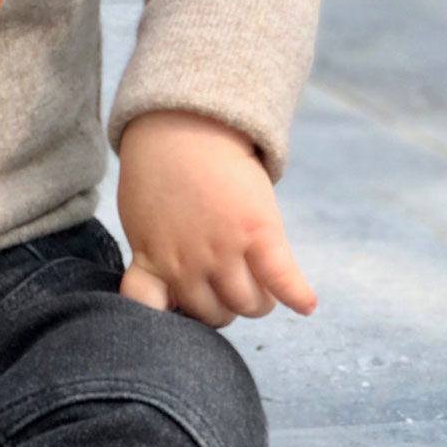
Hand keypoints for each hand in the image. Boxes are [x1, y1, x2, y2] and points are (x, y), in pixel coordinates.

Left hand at [116, 110, 316, 327]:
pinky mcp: (259, 232)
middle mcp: (188, 264)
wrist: (182, 126)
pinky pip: (282, 279)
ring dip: (258, 301)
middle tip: (229, 287)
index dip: (171, 319)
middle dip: (224, 306)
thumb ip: (151, 259)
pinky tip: (306, 305)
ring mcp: (224, 250)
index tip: (182, 310)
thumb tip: (164, 293)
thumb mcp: (140, 222)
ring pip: (249, 305)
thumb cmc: (158, 173)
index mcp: (153, 261)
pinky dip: (298, 296)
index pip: (157, 314)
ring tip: (260, 284)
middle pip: (215, 315)